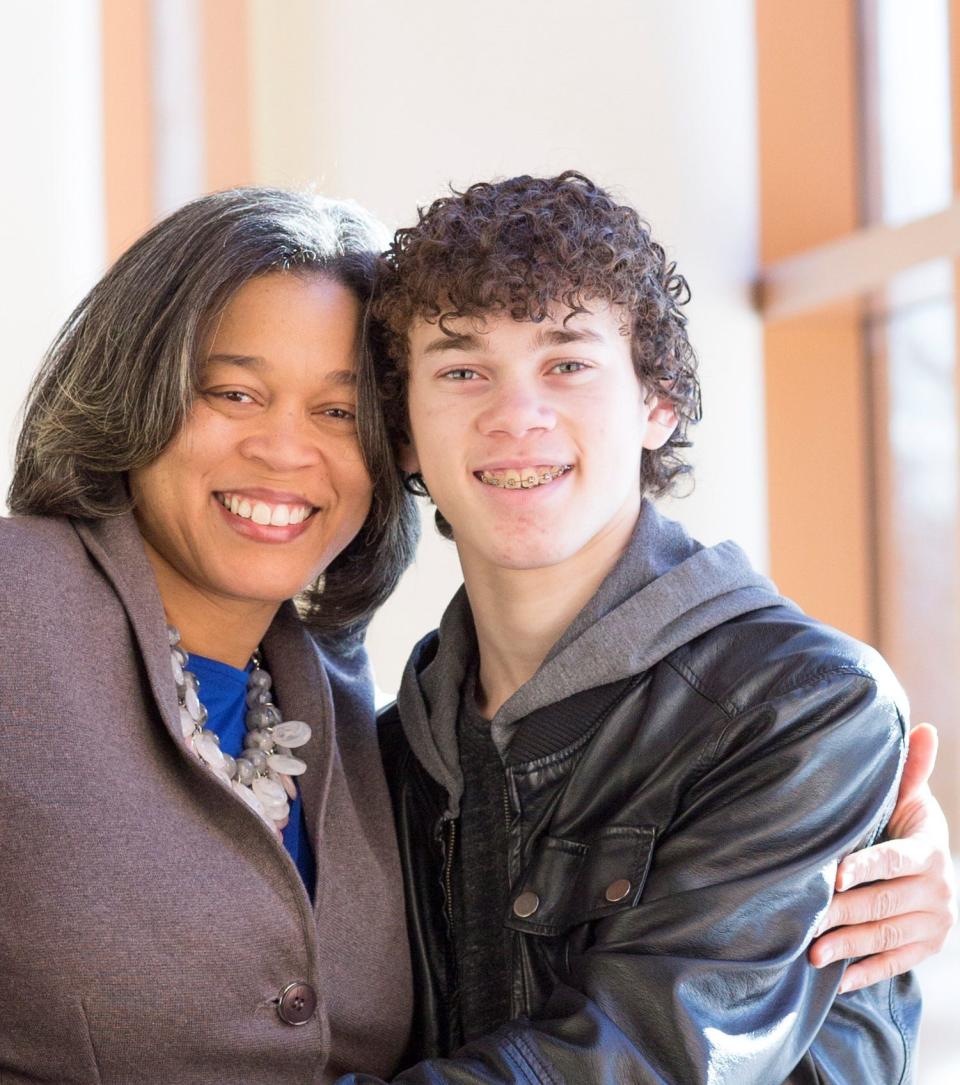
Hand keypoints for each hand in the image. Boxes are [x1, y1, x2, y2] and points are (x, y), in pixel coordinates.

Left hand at [808, 722, 956, 991]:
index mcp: (930, 850)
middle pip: (884, 903)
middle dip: (842, 912)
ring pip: (887, 936)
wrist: (934, 866)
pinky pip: (897, 963)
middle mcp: (938, 890)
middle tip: (804, 919)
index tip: (832, 874)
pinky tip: (838, 978)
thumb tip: (926, 727)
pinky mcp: (929, 947)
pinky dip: (868, 971)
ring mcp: (936, 923)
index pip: (896, 860)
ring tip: (811, 950)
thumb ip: (912, 770)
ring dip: (848, 945)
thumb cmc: (906, 823)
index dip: (866, 867)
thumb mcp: (910, 798)